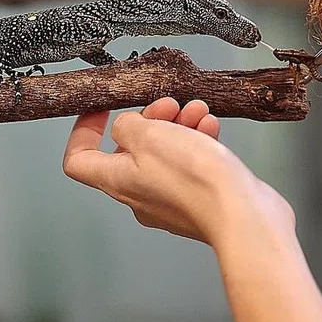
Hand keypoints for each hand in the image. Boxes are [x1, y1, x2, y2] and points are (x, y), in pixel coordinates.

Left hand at [62, 97, 293, 248]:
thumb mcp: (148, 134)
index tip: (99, 111)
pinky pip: (190, 165)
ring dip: (177, 126)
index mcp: (116, 180)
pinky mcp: (197, 201)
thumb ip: (128, 125)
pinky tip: (209, 127)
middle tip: (166, 105)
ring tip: (195, 111)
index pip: (78, 160)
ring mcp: (168, 200)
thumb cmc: (195, 181)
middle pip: (128, 150)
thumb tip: (126, 126)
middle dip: (148, 120)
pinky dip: (197, 141)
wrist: (244, 216)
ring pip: (163, 153)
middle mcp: (138, 194)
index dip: (83, 133)